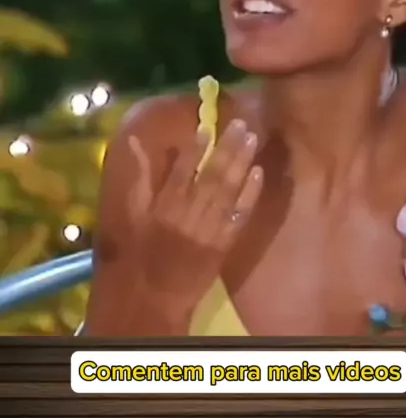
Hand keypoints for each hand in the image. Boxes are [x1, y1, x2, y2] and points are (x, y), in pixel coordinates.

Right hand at [137, 119, 262, 324]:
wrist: (158, 293)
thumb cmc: (145, 249)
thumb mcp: (135, 212)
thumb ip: (140, 176)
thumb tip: (134, 140)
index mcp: (164, 207)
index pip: (180, 172)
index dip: (194, 149)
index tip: (206, 128)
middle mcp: (188, 215)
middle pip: (210, 176)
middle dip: (226, 148)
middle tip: (240, 124)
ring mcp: (209, 229)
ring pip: (228, 191)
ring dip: (242, 163)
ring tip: (252, 139)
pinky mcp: (224, 243)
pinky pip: (240, 215)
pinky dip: (250, 194)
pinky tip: (258, 173)